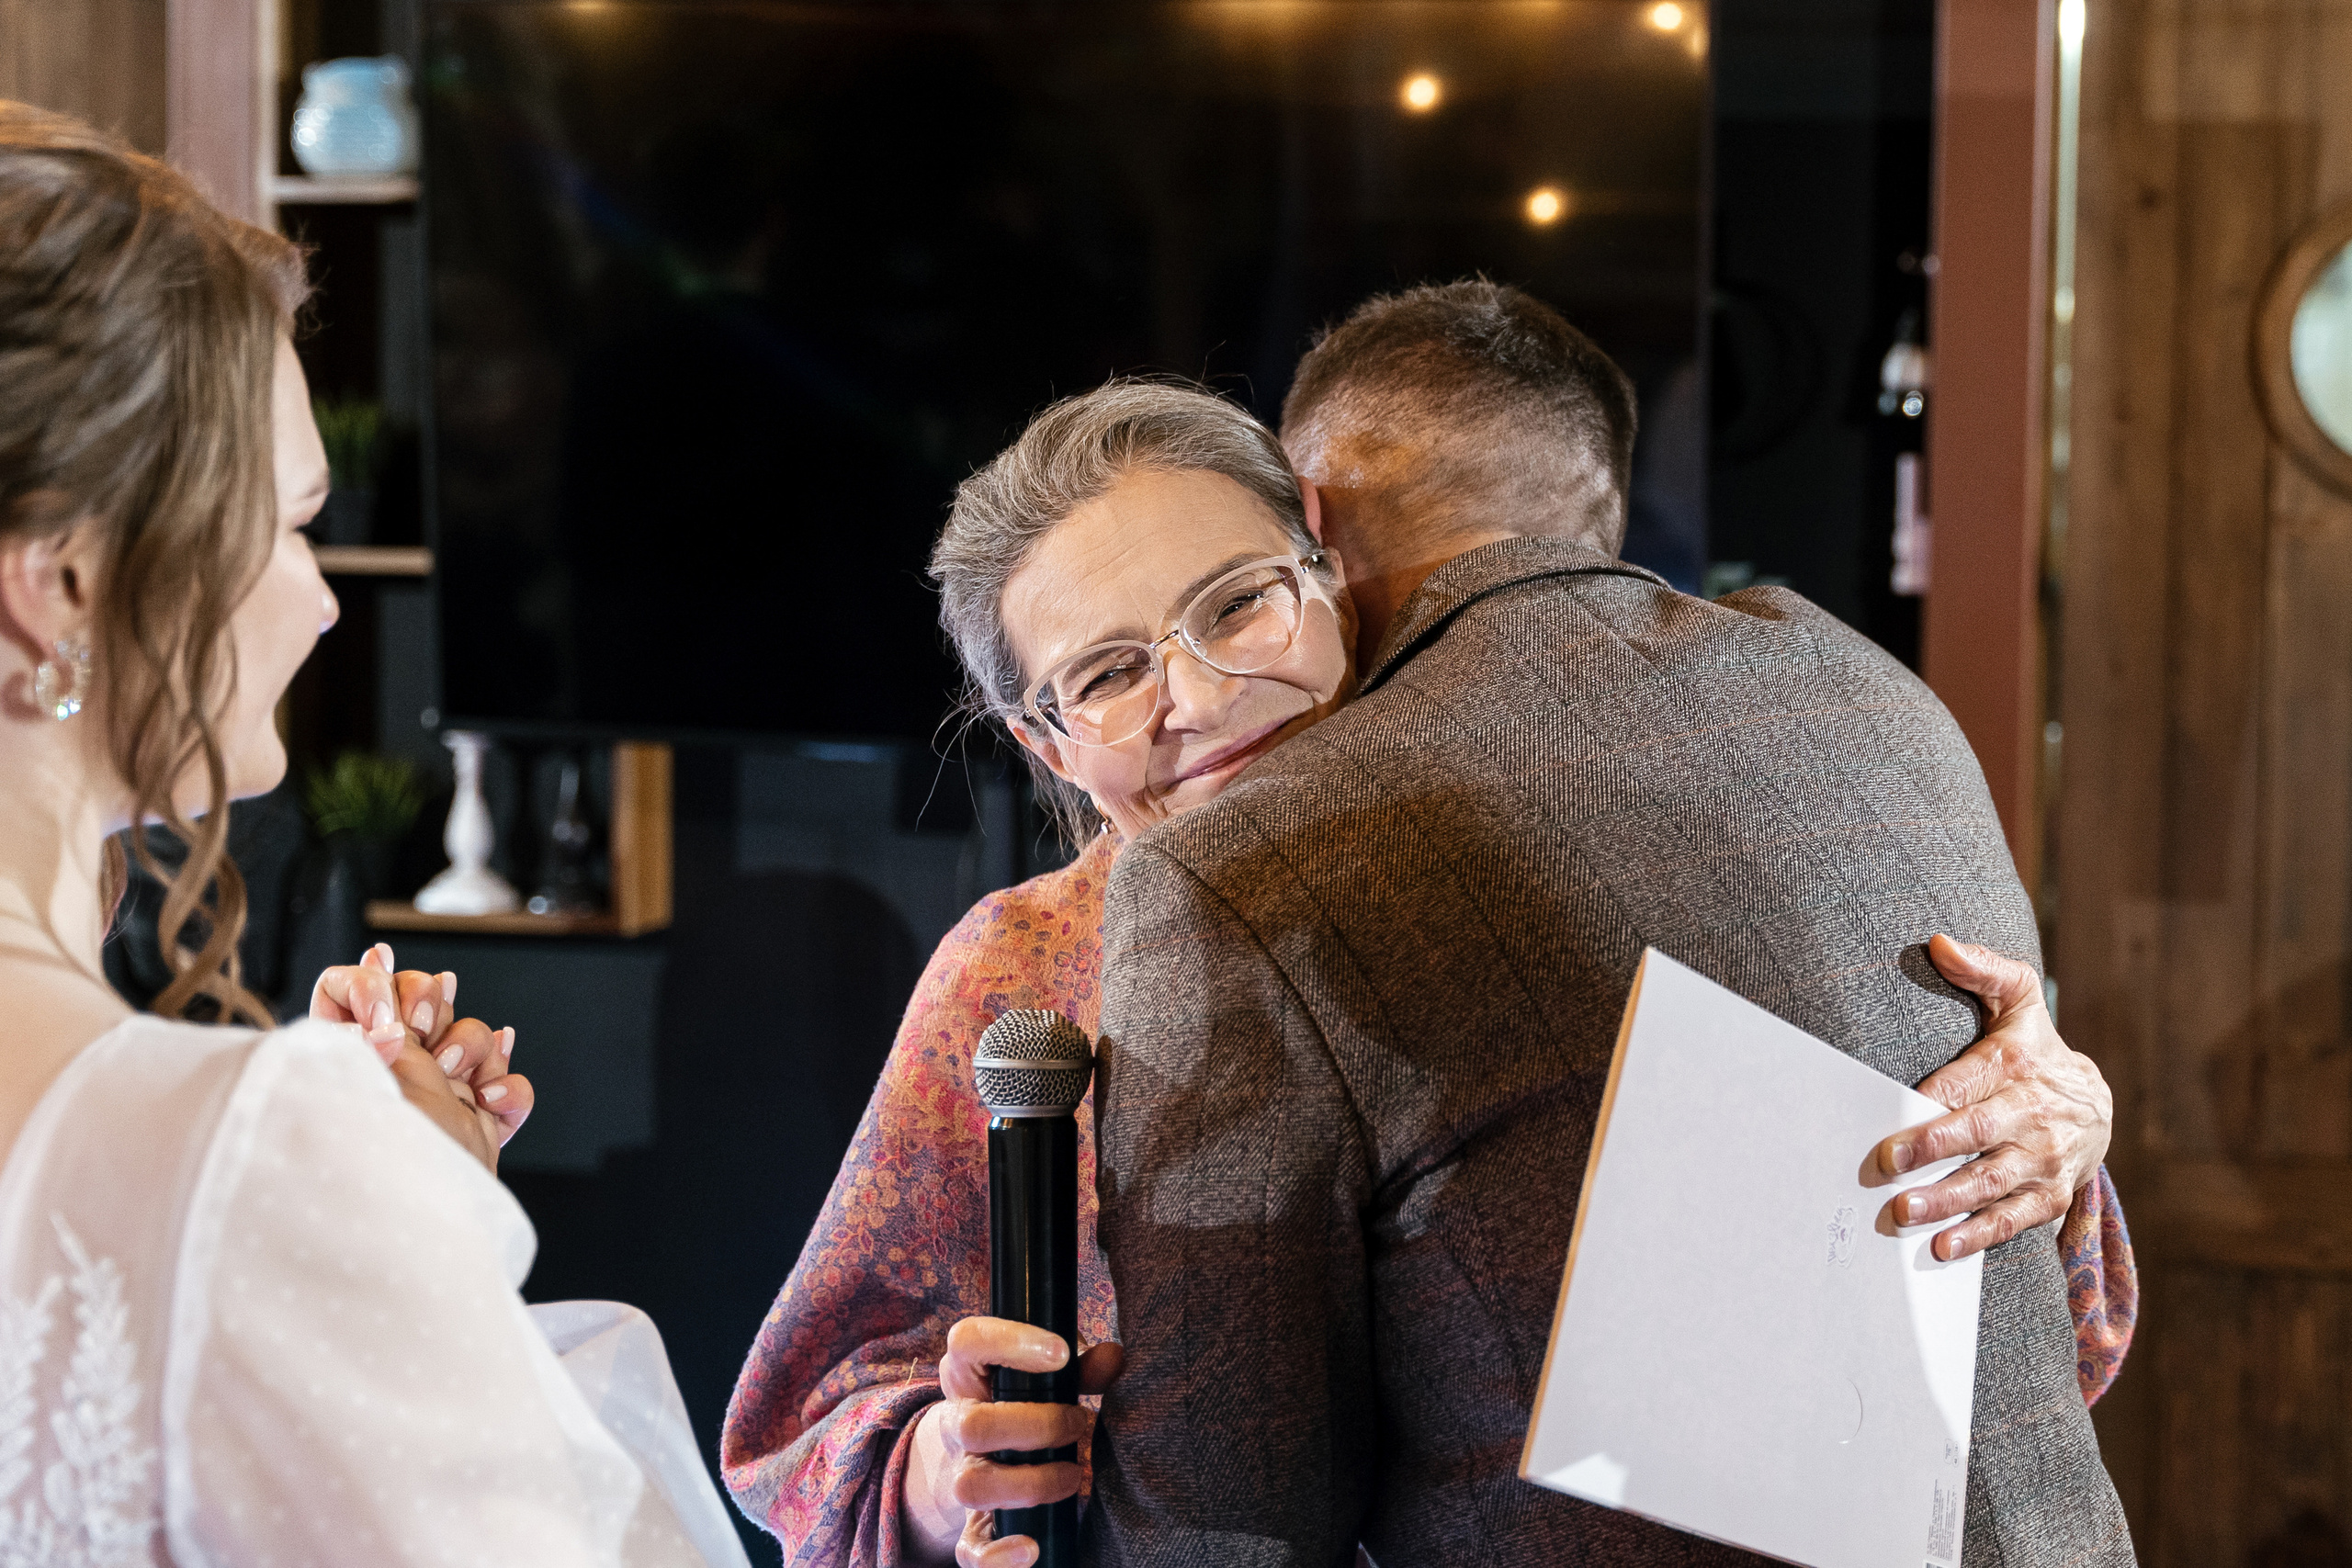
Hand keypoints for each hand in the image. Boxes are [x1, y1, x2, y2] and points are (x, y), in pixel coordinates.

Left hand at [312, 944, 533, 1147]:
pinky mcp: (475, 1126)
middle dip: (434, 1007)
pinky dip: (507, 1091)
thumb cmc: (402, 1167)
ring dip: (476, 1051)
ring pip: (471, 1035)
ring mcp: (437, 1098)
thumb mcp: (390, 1085)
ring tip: (467, 1088)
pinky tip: (491, 1097)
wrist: (438, 1241)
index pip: (344, 987)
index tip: (391, 1019)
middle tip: (426, 1034)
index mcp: (343, 1057)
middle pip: (419, 997)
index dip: (369, 983)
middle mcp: (390, 1072)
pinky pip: (505, 1087)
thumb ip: (388, 1025)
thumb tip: (374, 960)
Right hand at [900, 1317, 1124, 1567]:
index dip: (1008, 1342)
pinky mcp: (971, 1526)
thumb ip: (1082, 1367)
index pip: (966, 1341)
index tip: (1060, 1355)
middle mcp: (957, 1424)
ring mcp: (961, 1476)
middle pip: (972, 1424)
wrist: (983, 1456)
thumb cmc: (1026, 1403)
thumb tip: (1114, 1358)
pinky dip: (999, 1556)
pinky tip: (1032, 1547)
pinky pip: (970, 1550)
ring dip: (1030, 1482)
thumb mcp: (1047, 1378)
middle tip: (1078, 1421)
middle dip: (1035, 1426)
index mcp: (971, 1376)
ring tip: (1071, 1476)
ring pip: (971, 1485)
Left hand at [1874, 935, 2114, 1260]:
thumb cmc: (2033, 1049)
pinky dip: (1980, 1235)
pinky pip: (2013, 1218)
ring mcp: (2043, 1160)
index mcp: (2015, 1066)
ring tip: (1905, 1213)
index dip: (1931, 1099)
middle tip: (1887, 1166)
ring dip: (1947, 1201)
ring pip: (1991, 1182)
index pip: (1967, 1082)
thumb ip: (1981, 969)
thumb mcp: (2016, 1000)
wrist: (2095, 1104)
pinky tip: (1943, 1248)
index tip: (1892, 1109)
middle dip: (1931, 1150)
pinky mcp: (2050, 1195)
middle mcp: (2032, 1115)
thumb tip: (1938, 942)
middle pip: (1977, 1134)